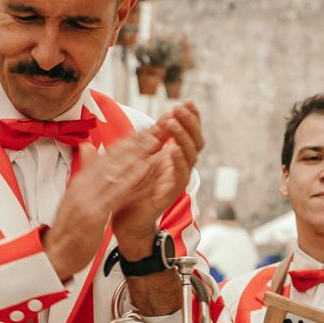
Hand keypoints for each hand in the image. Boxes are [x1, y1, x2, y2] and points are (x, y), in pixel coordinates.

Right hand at [41, 127, 165, 279]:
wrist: (54, 255)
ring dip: (137, 155)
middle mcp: (83, 187)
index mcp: (79, 183)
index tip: (141, 131)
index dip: (124, 142)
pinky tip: (146, 169)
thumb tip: (86, 148)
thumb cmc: (67, 230)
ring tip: (155, 142)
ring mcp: (87, 200)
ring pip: (116, 171)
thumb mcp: (73, 198)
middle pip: (112, 159)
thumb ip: (83, 173)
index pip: (104, 157)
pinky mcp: (94, 214)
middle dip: (134, 143)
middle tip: (154, 129)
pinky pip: (117, 193)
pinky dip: (132, 179)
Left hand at [113, 102, 203, 255]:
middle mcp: (180, 166)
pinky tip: (174, 149)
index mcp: (174, 156)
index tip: (186, 101)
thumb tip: (149, 122)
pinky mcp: (172, 193)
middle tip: (180, 107)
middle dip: (189, 122)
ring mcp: (178, 179)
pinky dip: (179, 162)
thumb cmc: (133, 191)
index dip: (191, 117)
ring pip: (191, 154)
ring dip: (182, 137)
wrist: (127, 221)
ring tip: (173, 122)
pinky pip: (181, 175)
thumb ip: (145, 142)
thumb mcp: (137, 160)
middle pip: (195, 140)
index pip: (188, 132)